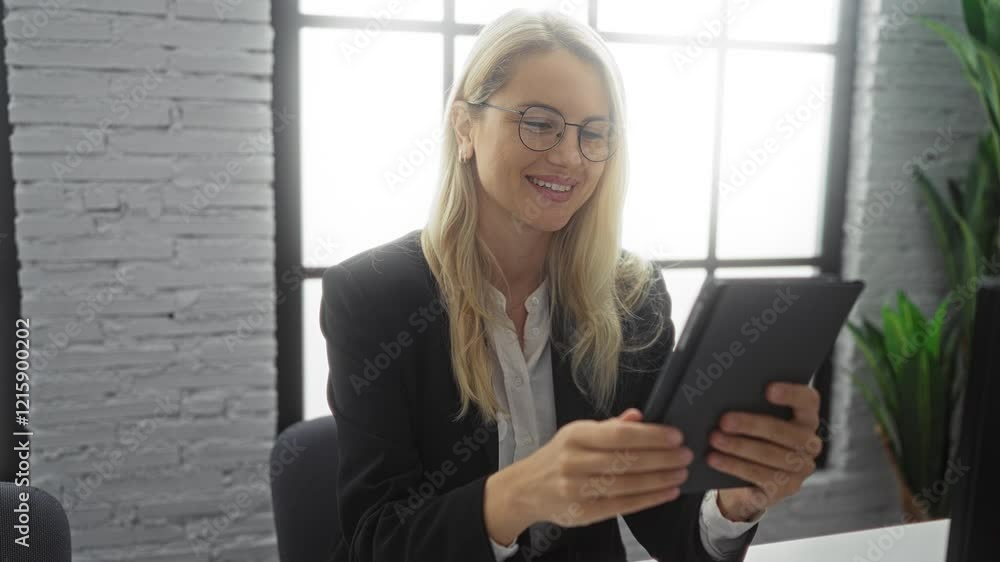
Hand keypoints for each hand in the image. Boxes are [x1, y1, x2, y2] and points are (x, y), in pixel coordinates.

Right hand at [483, 408, 691, 544]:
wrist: (525, 489)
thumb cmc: (558, 457)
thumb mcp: (577, 434)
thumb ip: (609, 427)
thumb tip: (639, 416)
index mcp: (575, 435)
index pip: (619, 435)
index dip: (650, 435)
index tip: (675, 435)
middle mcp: (574, 461)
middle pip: (626, 460)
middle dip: (661, 458)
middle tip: (686, 455)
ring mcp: (577, 489)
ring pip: (627, 484)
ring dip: (660, 479)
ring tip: (680, 473)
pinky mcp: (583, 512)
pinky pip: (623, 505)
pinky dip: (649, 499)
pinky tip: (667, 492)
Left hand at [708, 382, 822, 521]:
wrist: (746, 481)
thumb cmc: (750, 438)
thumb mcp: (754, 420)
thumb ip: (751, 405)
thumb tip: (726, 394)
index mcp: (806, 418)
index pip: (808, 401)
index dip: (791, 393)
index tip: (768, 389)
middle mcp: (810, 444)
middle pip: (783, 431)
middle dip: (751, 425)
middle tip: (724, 421)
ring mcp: (800, 469)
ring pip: (769, 455)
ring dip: (738, 446)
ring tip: (715, 439)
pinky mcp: (785, 489)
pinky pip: (759, 475)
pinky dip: (733, 466)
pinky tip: (714, 459)